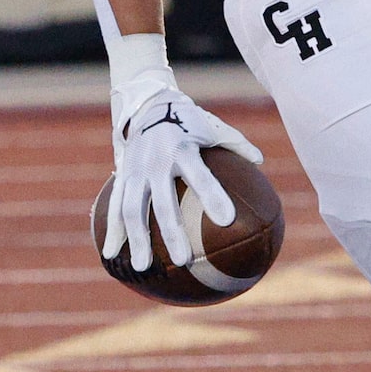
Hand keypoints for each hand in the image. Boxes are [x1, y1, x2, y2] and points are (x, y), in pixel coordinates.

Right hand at [106, 89, 261, 272]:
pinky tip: (110, 254)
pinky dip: (111, 229)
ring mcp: (135, 169)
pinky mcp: (122, 175)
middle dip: (171, 232)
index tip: (227, 221)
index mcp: (182, 148)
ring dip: (136, 239)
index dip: (213, 196)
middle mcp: (155, 160)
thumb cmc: (188, 120)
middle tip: (182, 260)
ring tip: (141, 267)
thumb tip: (260, 161)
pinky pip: (115, 205)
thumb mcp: (212, 127)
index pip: (200, 175)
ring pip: (132, 208)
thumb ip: (236, 144)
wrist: (147, 104)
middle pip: (162, 201)